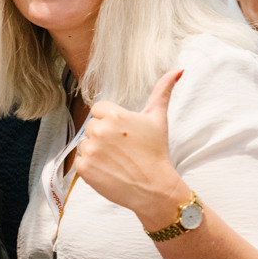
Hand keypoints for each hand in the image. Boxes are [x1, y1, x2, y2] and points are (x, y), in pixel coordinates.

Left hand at [73, 71, 188, 232]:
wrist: (154, 188)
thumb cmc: (156, 152)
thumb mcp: (158, 119)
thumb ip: (162, 91)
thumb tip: (177, 70)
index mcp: (114, 115)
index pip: (99, 109)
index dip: (111, 121)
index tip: (123, 134)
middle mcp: (100, 130)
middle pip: (91, 126)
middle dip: (104, 135)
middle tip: (122, 149)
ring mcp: (91, 150)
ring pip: (85, 143)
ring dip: (96, 151)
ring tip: (116, 160)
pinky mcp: (84, 168)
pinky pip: (80, 161)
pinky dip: (91, 166)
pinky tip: (109, 170)